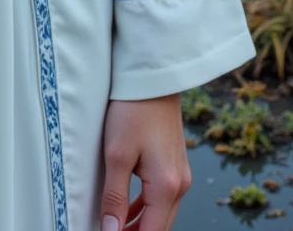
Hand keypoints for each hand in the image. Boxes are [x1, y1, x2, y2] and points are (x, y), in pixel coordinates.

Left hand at [99, 94, 191, 230]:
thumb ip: (115, 198)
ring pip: (160, 214)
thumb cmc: (133, 110)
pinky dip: (145, 208)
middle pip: (158, 227)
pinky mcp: (175, 164)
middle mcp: (180, 185)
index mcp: (167, 187)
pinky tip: (127, 209)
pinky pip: (161, 197)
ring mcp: (180, 174)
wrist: (152, 77)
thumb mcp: (117, 155)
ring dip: (139, 224)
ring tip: (112, 227)